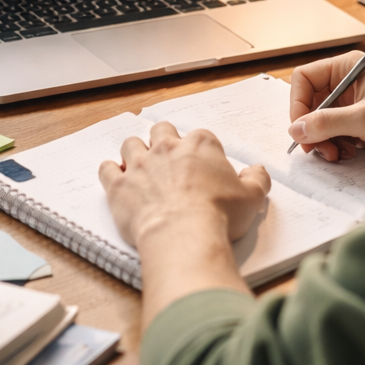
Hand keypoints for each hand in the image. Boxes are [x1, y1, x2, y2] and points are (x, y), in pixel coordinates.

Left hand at [99, 121, 270, 248]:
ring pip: (131, 144)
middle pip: (161, 130)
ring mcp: (140, 164)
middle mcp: (167, 148)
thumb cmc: (218, 215)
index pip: (200, 136)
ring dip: (134, 152)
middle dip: (163, 140)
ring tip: (139, 166)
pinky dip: (110, 172)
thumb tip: (257, 171)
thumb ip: (257, 180)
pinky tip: (115, 178)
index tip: (202, 164)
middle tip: (168, 158)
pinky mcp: (119, 185)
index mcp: (200, 145)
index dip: (200, 149)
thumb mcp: (251, 199)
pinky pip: (107, 169)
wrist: (183, 233)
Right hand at [288, 51, 364, 160]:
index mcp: (347, 67)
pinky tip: (347, 152)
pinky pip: (331, 130)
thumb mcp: (364, 118)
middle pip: (309, 101)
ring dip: (322, 139)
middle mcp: (346, 81)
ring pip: (318, 119)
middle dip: (311, 127)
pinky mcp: (356, 119)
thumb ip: (327, 122)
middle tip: (316, 149)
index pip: (304, 78)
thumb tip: (295, 130)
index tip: (300, 128)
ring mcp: (351, 101)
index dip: (297, 103)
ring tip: (336, 153)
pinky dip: (334, 144)